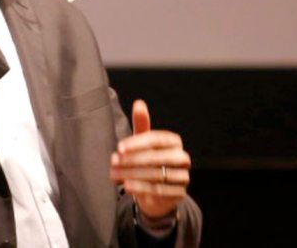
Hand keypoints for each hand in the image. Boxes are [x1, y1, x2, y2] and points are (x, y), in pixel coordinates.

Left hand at [110, 100, 190, 218]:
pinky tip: (127, 186)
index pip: (155, 139)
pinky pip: (159, 191)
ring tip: (114, 175)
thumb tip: (139, 103)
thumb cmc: (149, 159)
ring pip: (156, 175)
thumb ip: (141, 123)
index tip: (119, 148)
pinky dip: (141, 188)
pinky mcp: (179, 193)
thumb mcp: (143, 141)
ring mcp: (183, 177)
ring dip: (132, 175)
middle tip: (113, 162)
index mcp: (174, 141)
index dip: (136, 144)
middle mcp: (182, 158)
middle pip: (156, 158)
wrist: (158, 190)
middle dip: (131, 160)